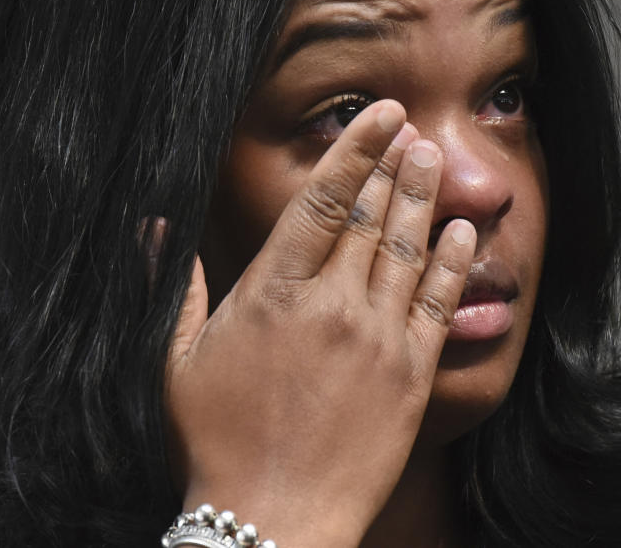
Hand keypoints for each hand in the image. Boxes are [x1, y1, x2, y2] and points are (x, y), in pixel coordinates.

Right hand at [162, 100, 475, 546]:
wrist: (274, 520)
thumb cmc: (215, 441)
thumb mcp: (174, 360)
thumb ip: (172, 285)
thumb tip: (156, 225)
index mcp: (275, 293)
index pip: (324, 201)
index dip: (355, 151)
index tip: (378, 114)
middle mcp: (333, 305)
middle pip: (372, 216)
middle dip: (392, 163)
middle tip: (409, 126)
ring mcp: (378, 338)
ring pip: (408, 250)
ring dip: (423, 198)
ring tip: (433, 157)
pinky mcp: (412, 374)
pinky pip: (440, 304)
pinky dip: (454, 262)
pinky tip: (465, 231)